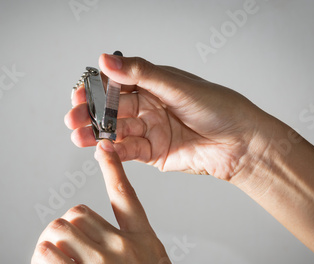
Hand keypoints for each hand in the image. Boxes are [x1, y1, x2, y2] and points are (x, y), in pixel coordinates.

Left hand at [31, 140, 200, 263]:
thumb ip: (128, 252)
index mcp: (145, 240)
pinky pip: (46, 254)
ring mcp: (101, 262)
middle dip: (65, 230)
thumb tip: (94, 248)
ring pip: (58, 228)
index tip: (104, 149)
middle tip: (63, 250)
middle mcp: (122, 245)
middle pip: (78, 213)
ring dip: (50, 244)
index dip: (113, 168)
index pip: (126, 194)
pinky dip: (39, 263)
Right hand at [66, 54, 274, 180]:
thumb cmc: (218, 107)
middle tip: (72, 117)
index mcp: (152, 84)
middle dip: (90, 114)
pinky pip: (128, 152)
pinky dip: (114, 152)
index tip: (79, 92)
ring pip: (116, 132)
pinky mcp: (153, 153)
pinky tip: (101, 149)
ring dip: (96, 134)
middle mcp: (148, 107)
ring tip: (79, 136)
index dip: (96, 89)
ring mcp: (150, 130)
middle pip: (112, 110)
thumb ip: (139, 74)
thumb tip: (105, 60)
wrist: (241, 143)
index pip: (116, 84)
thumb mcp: (176, 85)